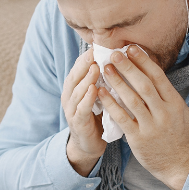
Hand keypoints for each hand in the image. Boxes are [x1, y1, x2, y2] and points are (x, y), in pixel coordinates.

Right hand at [61, 48, 105, 175]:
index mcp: (76, 88)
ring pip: (77, 91)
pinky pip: (81, 109)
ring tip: (95, 67)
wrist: (90, 144)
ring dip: (86, 78)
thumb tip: (118, 59)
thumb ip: (104, 80)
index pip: (79, 68)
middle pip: (75, 76)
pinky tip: (94, 90)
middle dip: (85, 63)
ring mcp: (72, 110)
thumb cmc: (98, 116)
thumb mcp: (101, 95)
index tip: (99, 45)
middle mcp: (70, 97)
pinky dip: (86, 99)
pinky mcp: (77, 123)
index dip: (87, 56)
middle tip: (95, 52)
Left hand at [97, 45, 188, 189]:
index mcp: (175, 103)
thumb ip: (167, 95)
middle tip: (114, 53)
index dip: (144, 61)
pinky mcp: (139, 138)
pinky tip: (101, 92)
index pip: (158, 77)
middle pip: (144, 85)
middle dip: (128, 67)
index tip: (131, 48)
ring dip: (117, 82)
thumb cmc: (177, 136)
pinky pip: (122, 118)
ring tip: (105, 68)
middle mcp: (164, 113)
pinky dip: (111, 104)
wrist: (179, 165)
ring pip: (132, 99)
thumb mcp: (181, 112)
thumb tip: (152, 72)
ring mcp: (151, 126)